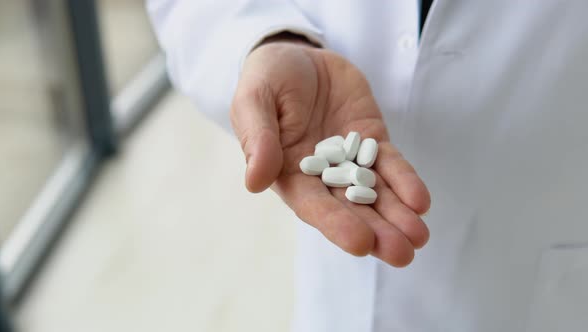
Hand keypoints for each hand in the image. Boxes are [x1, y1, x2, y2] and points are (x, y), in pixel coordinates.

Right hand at [230, 42, 430, 266]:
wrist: (296, 56)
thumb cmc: (266, 80)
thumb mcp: (253, 101)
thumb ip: (256, 138)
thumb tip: (255, 181)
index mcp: (289, 174)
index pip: (313, 205)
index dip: (336, 224)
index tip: (361, 243)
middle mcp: (322, 176)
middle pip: (351, 208)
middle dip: (377, 231)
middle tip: (402, 253)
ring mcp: (350, 159)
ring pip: (376, 193)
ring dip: (398, 216)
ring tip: (419, 238)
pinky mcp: (372, 140)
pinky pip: (391, 164)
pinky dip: (406, 182)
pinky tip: (421, 202)